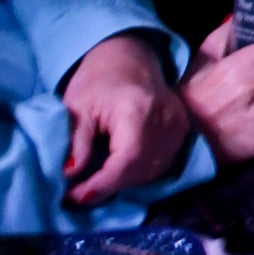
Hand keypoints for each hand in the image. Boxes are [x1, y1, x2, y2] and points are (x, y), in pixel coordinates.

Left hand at [59, 31, 196, 203]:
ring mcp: (178, 124)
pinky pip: (162, 165)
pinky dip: (139, 174)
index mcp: (137, 108)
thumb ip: (75, 141)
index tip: (74, 196)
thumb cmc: (97, 81)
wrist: (129, 58)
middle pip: (140, 169)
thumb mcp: (76, 107)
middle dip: (108, 187)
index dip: (102, 184)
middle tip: (77, 193)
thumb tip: (70, 175)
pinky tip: (120, 171)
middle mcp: (165, 118)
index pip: (127, 159)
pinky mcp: (183, 130)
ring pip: (153, 171)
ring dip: (123, 183)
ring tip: (96, 182)